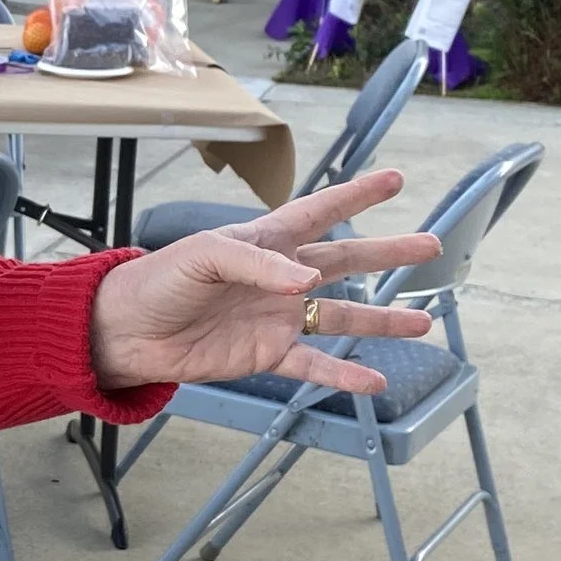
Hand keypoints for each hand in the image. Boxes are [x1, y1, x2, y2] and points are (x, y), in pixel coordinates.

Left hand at [89, 170, 440, 396]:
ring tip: (424, 321)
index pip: (320, 210)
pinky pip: (314, 363)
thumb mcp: (204, 256)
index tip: (395, 179)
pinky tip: (375, 381)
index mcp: (265, 241)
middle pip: (346, 261)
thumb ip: (258, 265)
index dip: (356, 195)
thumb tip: (309, 284)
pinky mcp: (267, 354)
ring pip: (342, 316)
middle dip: (389, 253)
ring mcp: (278, 316)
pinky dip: (344, 373)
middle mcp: (280, 277)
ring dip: (382, 320)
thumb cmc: (159, 281)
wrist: (128, 331)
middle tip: (432, 244)